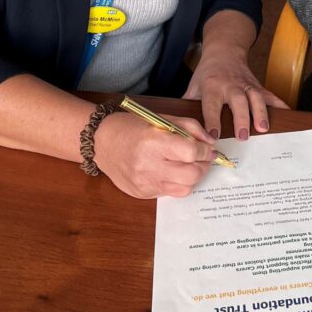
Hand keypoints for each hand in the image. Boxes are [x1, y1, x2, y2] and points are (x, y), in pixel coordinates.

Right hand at [94, 111, 217, 198]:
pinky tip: (172, 172)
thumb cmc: (132, 126)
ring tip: (189, 165)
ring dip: (193, 176)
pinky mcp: (142, 194)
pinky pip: (170, 193)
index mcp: (153, 142)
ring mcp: (144, 183)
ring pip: (185, 188)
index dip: (205, 150)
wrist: (101, 141)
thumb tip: (211, 142)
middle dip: (204, 166)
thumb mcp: (161, 118)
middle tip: (204, 158)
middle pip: (191, 174)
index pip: (191, 152)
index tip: (208, 148)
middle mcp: (148, 165)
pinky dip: (178, 183)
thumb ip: (189, 128)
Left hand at [184, 49, 287, 141]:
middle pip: (237, 101)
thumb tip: (181, 127)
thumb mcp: (193, 86)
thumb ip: (187, 106)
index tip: (213, 135)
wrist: (224, 51)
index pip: (211, 104)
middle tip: (242, 136)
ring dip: (260, 113)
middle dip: (241, 118)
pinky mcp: (258, 86)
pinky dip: (279, 105)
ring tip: (263, 129)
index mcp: (212, 86)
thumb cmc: (207, 73)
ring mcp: (246, 85)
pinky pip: (270, 95)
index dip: (212, 120)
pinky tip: (287, 116)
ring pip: (256, 98)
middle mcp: (230, 85)